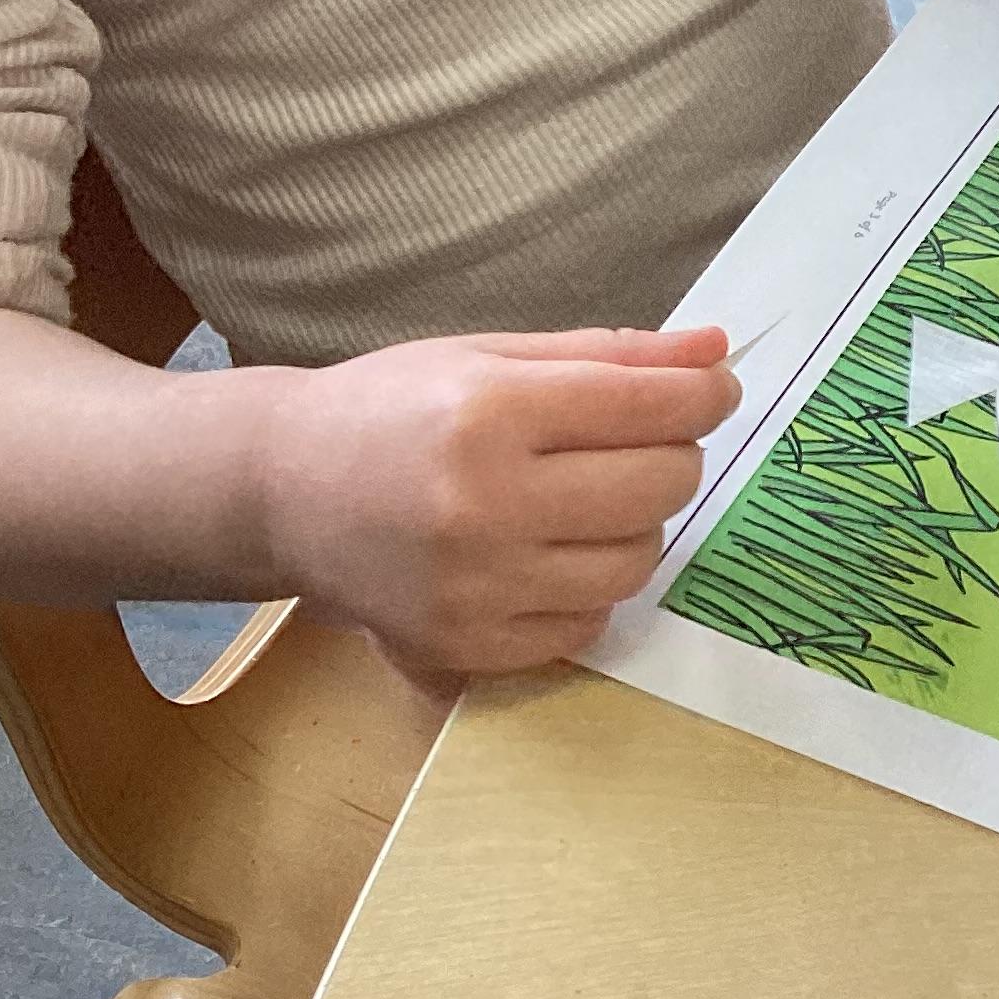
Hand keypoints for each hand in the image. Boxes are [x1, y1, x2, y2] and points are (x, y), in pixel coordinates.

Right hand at [258, 324, 738, 686]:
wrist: (283, 491)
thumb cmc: (390, 407)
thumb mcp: (490, 355)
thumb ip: (609, 354)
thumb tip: (716, 351)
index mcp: (489, 413)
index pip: (646, 406)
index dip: (703, 394)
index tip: (715, 389)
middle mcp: (483, 505)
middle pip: (655, 487)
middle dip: (674, 455)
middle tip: (647, 439)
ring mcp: (474, 588)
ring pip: (633, 563)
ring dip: (638, 524)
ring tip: (595, 496)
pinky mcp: (465, 647)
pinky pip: (585, 624)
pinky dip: (590, 587)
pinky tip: (554, 551)